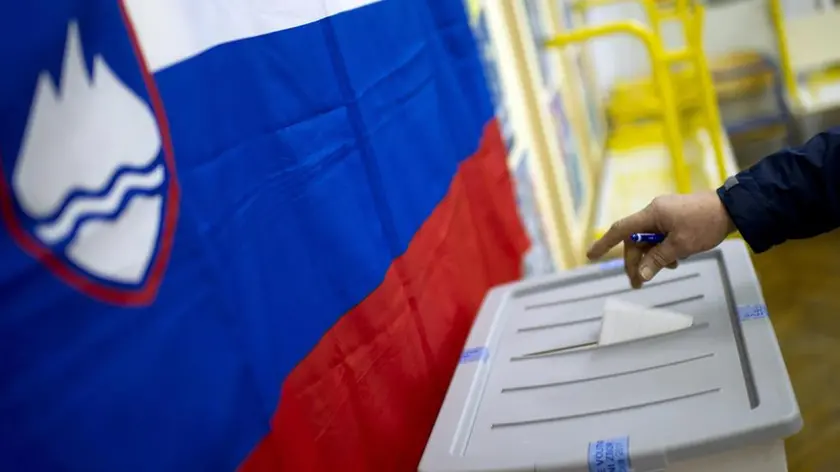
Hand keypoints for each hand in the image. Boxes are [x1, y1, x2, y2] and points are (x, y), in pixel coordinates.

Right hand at [587, 191, 735, 287]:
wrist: (733, 208)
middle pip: (635, 240)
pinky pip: (661, 236)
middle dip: (636, 261)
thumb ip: (657, 260)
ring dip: (653, 257)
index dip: (604, 243)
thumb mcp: (680, 246)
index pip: (621, 230)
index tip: (590, 256)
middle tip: (639, 284)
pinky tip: (676, 259)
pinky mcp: (675, 218)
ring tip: (669, 268)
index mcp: (651, 214)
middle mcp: (654, 212)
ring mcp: (665, 214)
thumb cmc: (704, 225)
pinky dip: (663, 250)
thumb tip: (640, 275)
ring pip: (649, 240)